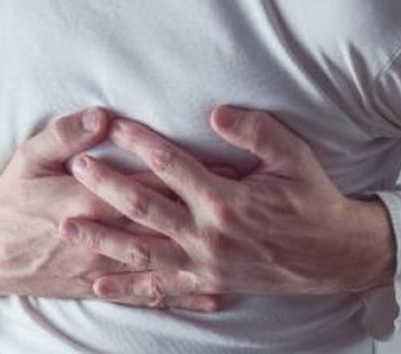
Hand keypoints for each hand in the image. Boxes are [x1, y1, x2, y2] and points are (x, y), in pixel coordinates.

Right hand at [0, 106, 234, 311]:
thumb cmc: (10, 200)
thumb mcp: (28, 158)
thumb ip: (65, 136)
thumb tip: (101, 117)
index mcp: (89, 200)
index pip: (148, 183)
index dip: (189, 174)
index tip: (228, 164)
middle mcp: (104, 237)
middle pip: (165, 221)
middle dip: (207, 209)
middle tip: (248, 198)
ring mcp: (105, 268)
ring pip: (165, 260)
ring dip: (205, 252)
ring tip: (245, 244)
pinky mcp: (102, 288)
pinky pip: (149, 294)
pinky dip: (183, 296)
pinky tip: (214, 297)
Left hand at [60, 104, 395, 304]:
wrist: (333, 255)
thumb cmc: (312, 200)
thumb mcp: (293, 157)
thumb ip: (256, 131)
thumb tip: (216, 112)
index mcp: (227, 200)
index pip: (171, 165)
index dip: (138, 142)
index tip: (111, 125)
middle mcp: (209, 235)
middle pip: (144, 208)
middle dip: (106, 186)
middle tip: (75, 168)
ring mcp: (204, 264)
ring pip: (142, 251)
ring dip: (102, 239)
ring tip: (67, 226)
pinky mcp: (206, 283)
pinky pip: (160, 289)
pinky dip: (128, 288)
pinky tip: (98, 284)